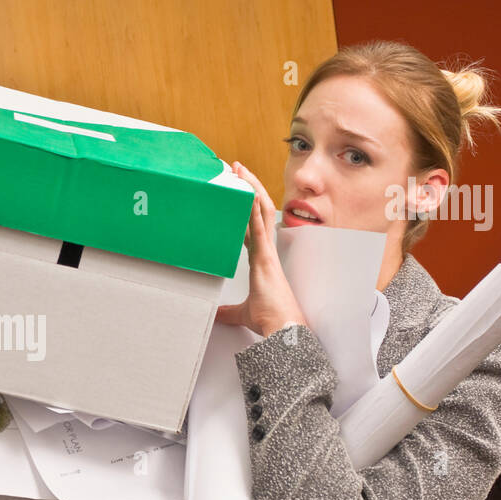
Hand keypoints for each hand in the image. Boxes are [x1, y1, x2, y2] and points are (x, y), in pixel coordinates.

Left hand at [215, 161, 307, 338]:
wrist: (283, 330)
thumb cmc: (272, 320)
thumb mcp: (242, 313)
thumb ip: (229, 312)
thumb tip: (217, 315)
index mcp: (262, 260)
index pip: (252, 227)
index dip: (245, 209)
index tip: (238, 194)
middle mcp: (266, 252)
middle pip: (258, 211)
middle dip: (248, 187)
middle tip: (236, 169)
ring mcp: (266, 252)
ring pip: (260, 211)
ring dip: (250, 188)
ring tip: (239, 169)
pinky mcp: (265, 258)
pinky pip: (259, 227)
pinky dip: (253, 208)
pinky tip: (247, 192)